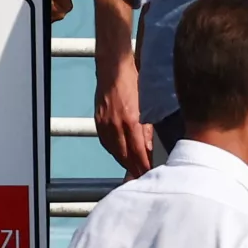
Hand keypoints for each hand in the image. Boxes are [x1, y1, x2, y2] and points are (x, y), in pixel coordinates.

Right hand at [94, 50, 152, 177]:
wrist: (113, 70)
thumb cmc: (134, 83)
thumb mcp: (148, 106)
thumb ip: (148, 129)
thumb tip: (149, 149)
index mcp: (131, 122)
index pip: (138, 153)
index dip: (143, 166)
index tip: (149, 174)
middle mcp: (116, 126)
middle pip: (125, 156)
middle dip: (134, 169)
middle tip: (142, 177)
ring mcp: (105, 125)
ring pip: (114, 151)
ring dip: (124, 162)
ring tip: (133, 170)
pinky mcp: (98, 122)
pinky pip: (106, 143)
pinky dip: (114, 152)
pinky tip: (121, 155)